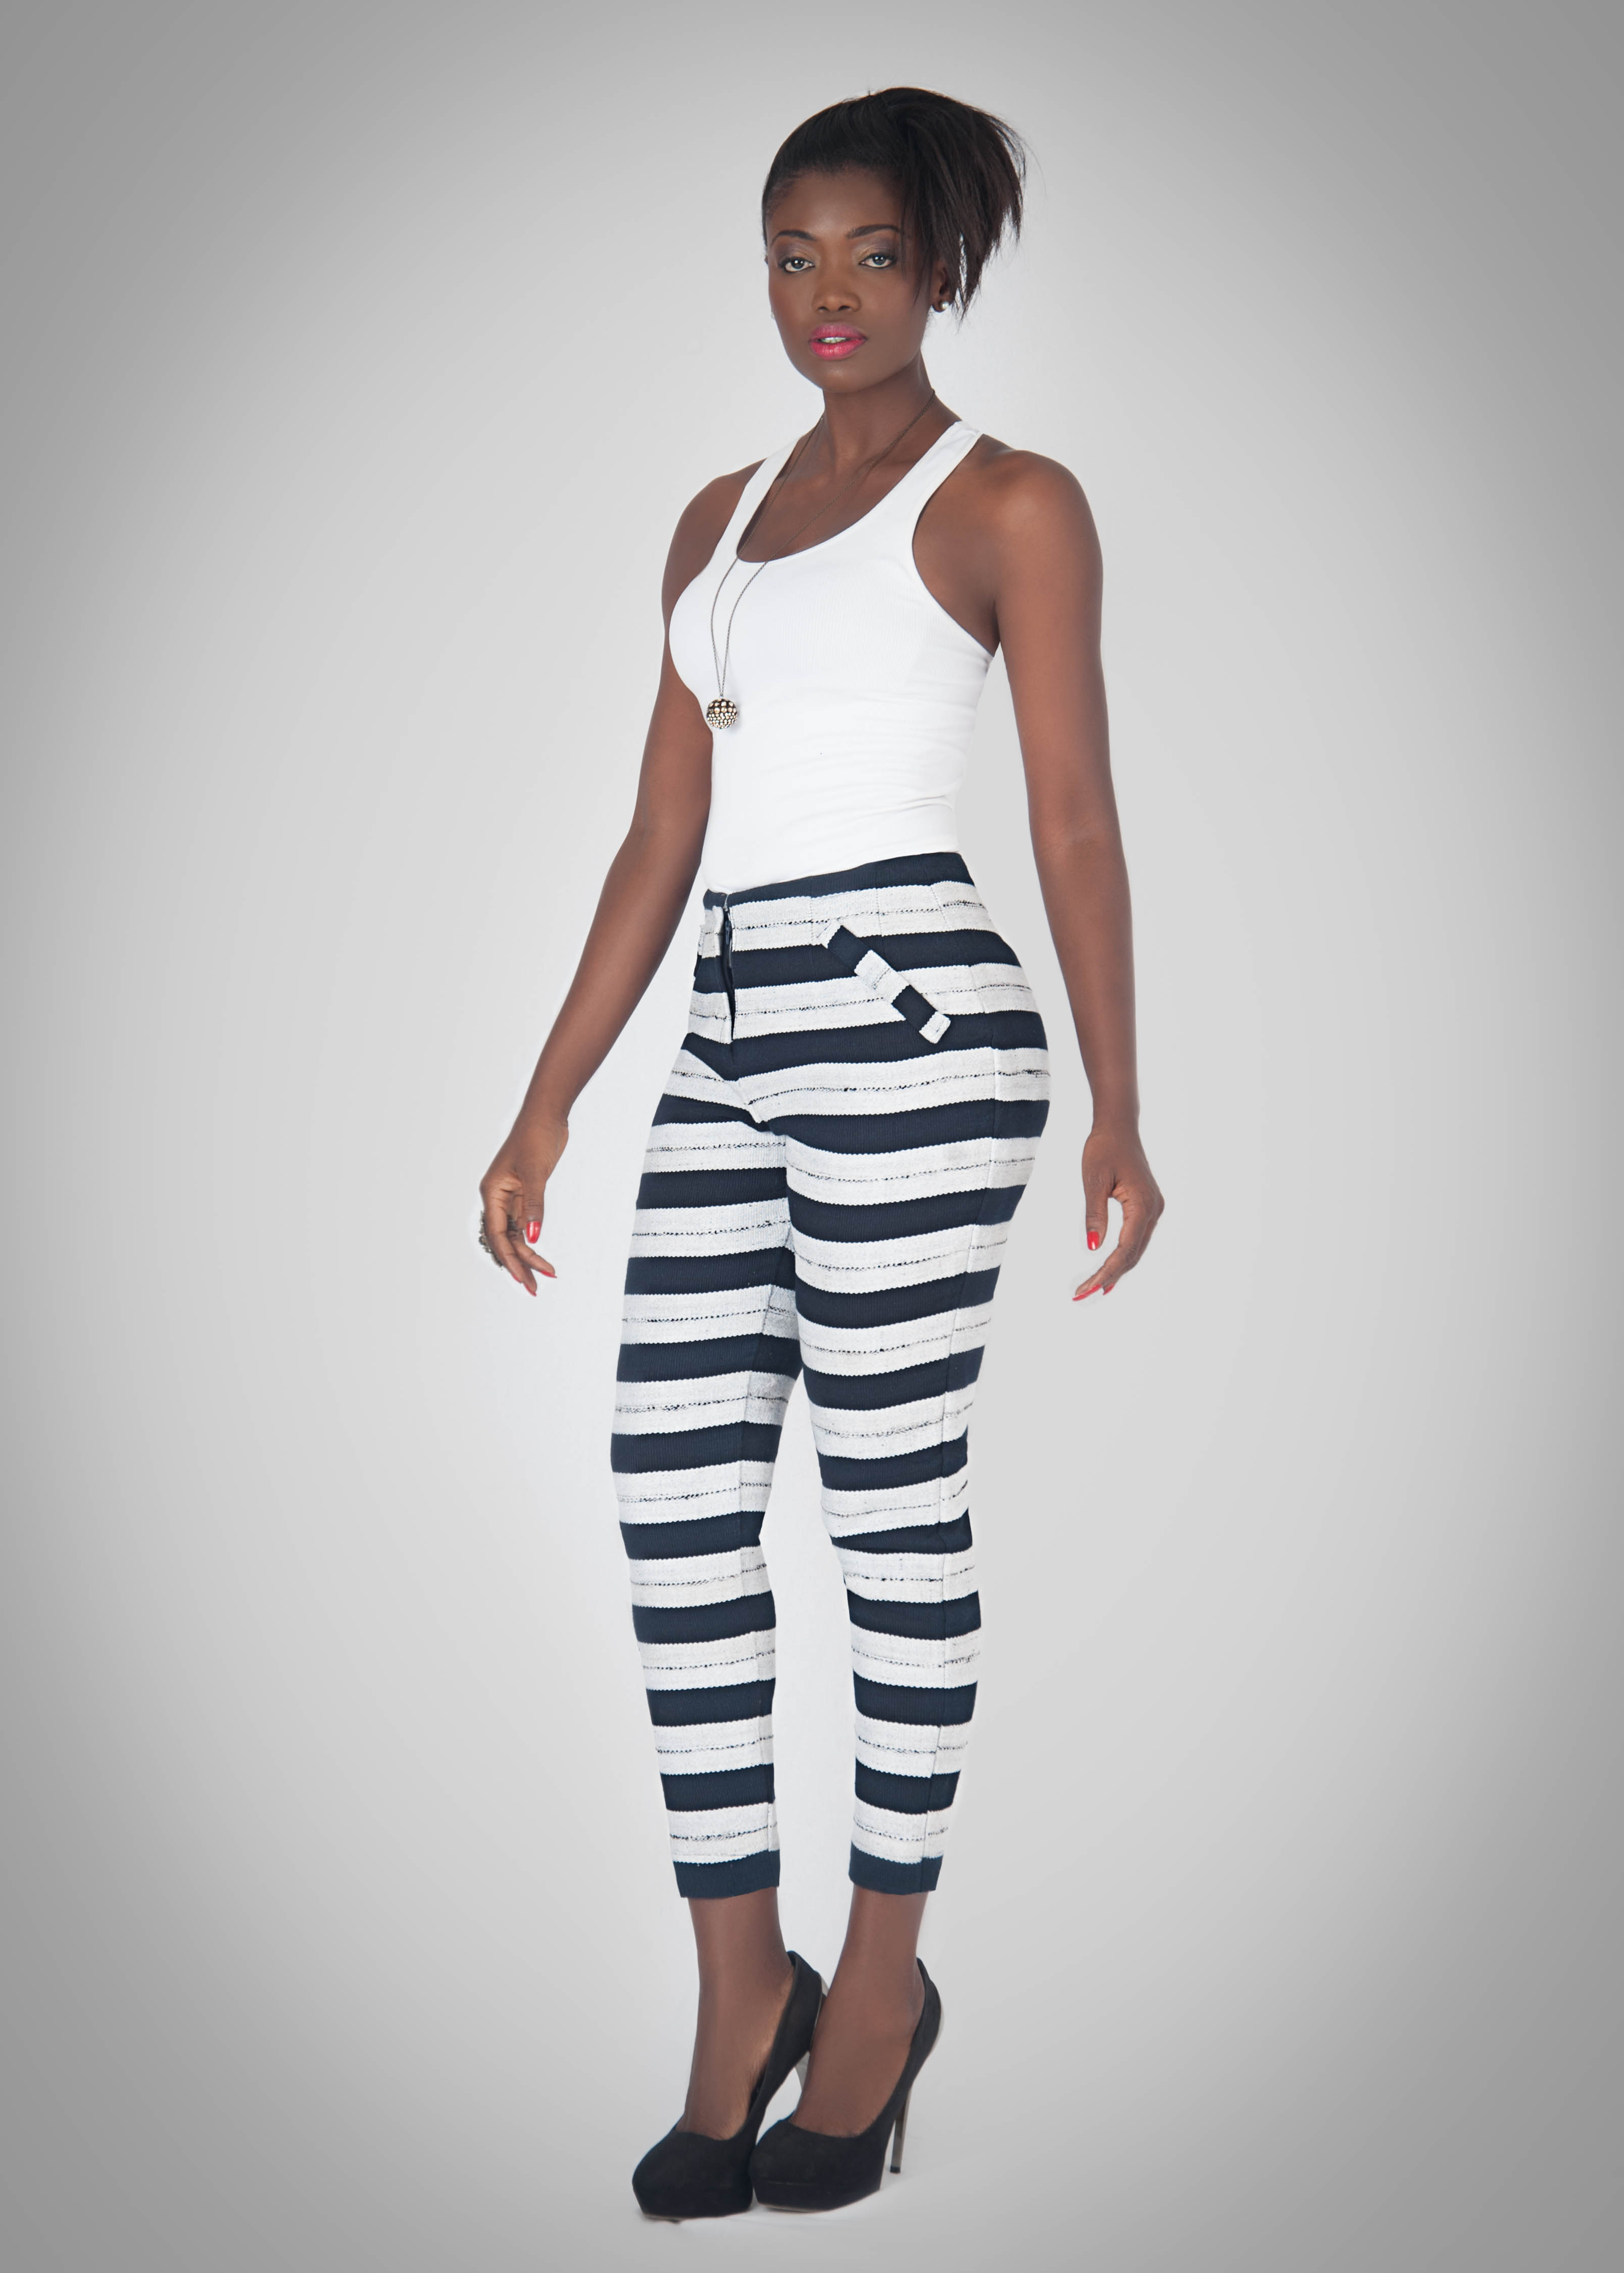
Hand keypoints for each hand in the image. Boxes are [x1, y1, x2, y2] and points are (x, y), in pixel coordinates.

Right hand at [479, 1114, 567, 1294]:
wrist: (547, 1116)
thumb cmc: (536, 1137)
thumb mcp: (535, 1172)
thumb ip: (534, 1205)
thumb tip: (533, 1236)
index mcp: (492, 1193)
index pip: (497, 1235)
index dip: (509, 1259)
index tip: (523, 1279)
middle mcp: (498, 1198)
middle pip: (504, 1240)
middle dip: (519, 1265)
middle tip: (534, 1289)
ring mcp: (511, 1197)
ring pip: (515, 1235)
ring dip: (528, 1256)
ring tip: (546, 1276)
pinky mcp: (525, 1194)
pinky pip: (525, 1224)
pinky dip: (533, 1240)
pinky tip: (542, 1255)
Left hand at [1074, 1119, 1163, 1298]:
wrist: (1118, 1127)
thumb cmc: (1103, 1148)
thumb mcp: (1094, 1181)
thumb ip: (1095, 1215)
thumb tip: (1093, 1248)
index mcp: (1142, 1204)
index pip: (1125, 1249)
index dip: (1106, 1271)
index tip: (1085, 1288)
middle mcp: (1153, 1210)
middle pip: (1133, 1254)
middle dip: (1109, 1276)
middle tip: (1083, 1294)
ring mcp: (1153, 1209)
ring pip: (1136, 1249)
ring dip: (1117, 1269)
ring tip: (1094, 1288)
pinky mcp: (1148, 1207)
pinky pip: (1137, 1239)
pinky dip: (1123, 1256)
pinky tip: (1110, 1269)